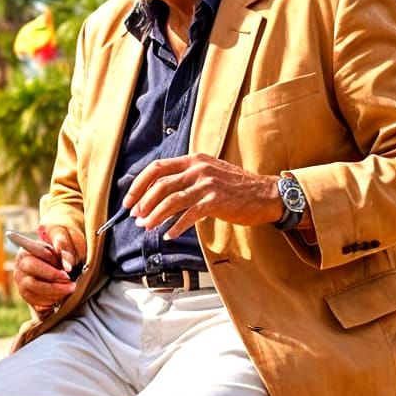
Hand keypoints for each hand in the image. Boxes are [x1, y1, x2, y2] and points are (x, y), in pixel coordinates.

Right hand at [14, 222, 85, 312]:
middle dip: (55, 286)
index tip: (67, 275)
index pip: (35, 265)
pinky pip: (37, 304)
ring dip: (55, 295)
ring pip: (36, 294)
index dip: (52, 272)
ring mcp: (21, 285)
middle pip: (33, 283)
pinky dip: (51, 302)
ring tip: (69, 290)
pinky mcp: (26, 296)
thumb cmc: (52, 254)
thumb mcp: (58, 250)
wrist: (45, 263)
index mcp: (24, 254)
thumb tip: (68, 268)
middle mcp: (19, 270)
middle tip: (71, 286)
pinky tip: (62, 296)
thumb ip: (64, 255)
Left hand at [126, 153, 279, 239]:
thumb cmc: (236, 187)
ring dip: (154, 216)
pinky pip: (189, 215)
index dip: (138, 184)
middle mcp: (198, 169)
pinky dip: (176, 227)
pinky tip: (169, 235)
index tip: (129, 200)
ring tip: (147, 227)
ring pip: (171, 200)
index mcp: (193, 160)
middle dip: (143, 203)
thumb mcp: (209, 173)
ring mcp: (207, 184)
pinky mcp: (216, 201)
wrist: (266, 194)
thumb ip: (186, 178)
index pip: (156, 168)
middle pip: (159, 185)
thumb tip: (157, 195)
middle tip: (136, 218)